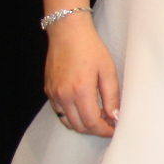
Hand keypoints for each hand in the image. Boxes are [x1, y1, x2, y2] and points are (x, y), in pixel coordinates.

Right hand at [45, 16, 119, 135]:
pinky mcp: (48, 90)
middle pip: (79, 126)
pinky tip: (83, 107)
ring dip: (83, 124)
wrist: (68, 33)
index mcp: (81, 91)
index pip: (92, 123)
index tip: (114, 130)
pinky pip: (59, 111)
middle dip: (95, 130)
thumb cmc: (91, 48)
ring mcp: (54, 94)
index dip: (104, 130)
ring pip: (67, 121)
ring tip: (97, 117)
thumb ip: (112, 96)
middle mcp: (64, 96)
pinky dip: (71, 115)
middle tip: (108, 125)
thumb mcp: (108, 70)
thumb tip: (115, 116)